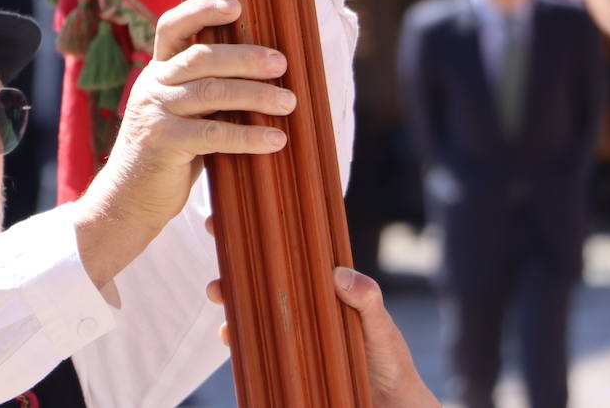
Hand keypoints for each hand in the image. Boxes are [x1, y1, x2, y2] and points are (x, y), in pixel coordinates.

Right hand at [72, 0, 295, 287]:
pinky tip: (275, 140)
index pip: (172, 26)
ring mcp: (155, 112)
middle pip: (202, 56)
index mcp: (157, 70)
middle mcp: (152, 84)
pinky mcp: (163, 142)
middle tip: (282, 63)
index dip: (202, 10)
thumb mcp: (181, 112)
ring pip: (211, 92)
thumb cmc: (169, 153)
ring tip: (289, 102)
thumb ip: (204, 89)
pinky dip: (249, 135)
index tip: (237, 5)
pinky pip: (214, 133)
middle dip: (245, 57)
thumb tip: (263, 70)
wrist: (128, 200)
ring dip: (255, 95)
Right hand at [204, 259, 439, 407]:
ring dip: (232, 299)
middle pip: (264, 278)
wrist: (389, 404)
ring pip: (255, 307)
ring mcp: (294, 331)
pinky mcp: (287, 358)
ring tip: (219, 293)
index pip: (290, 255)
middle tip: (220, 256)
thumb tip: (339, 273)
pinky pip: (257, 343)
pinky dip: (239, 336)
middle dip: (235, 266)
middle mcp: (304, 305)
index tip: (233, 219)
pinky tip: (230, 334)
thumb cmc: (390, 359)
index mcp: (325, 287)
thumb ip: (367, 301)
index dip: (262, 237)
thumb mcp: (381, 327)